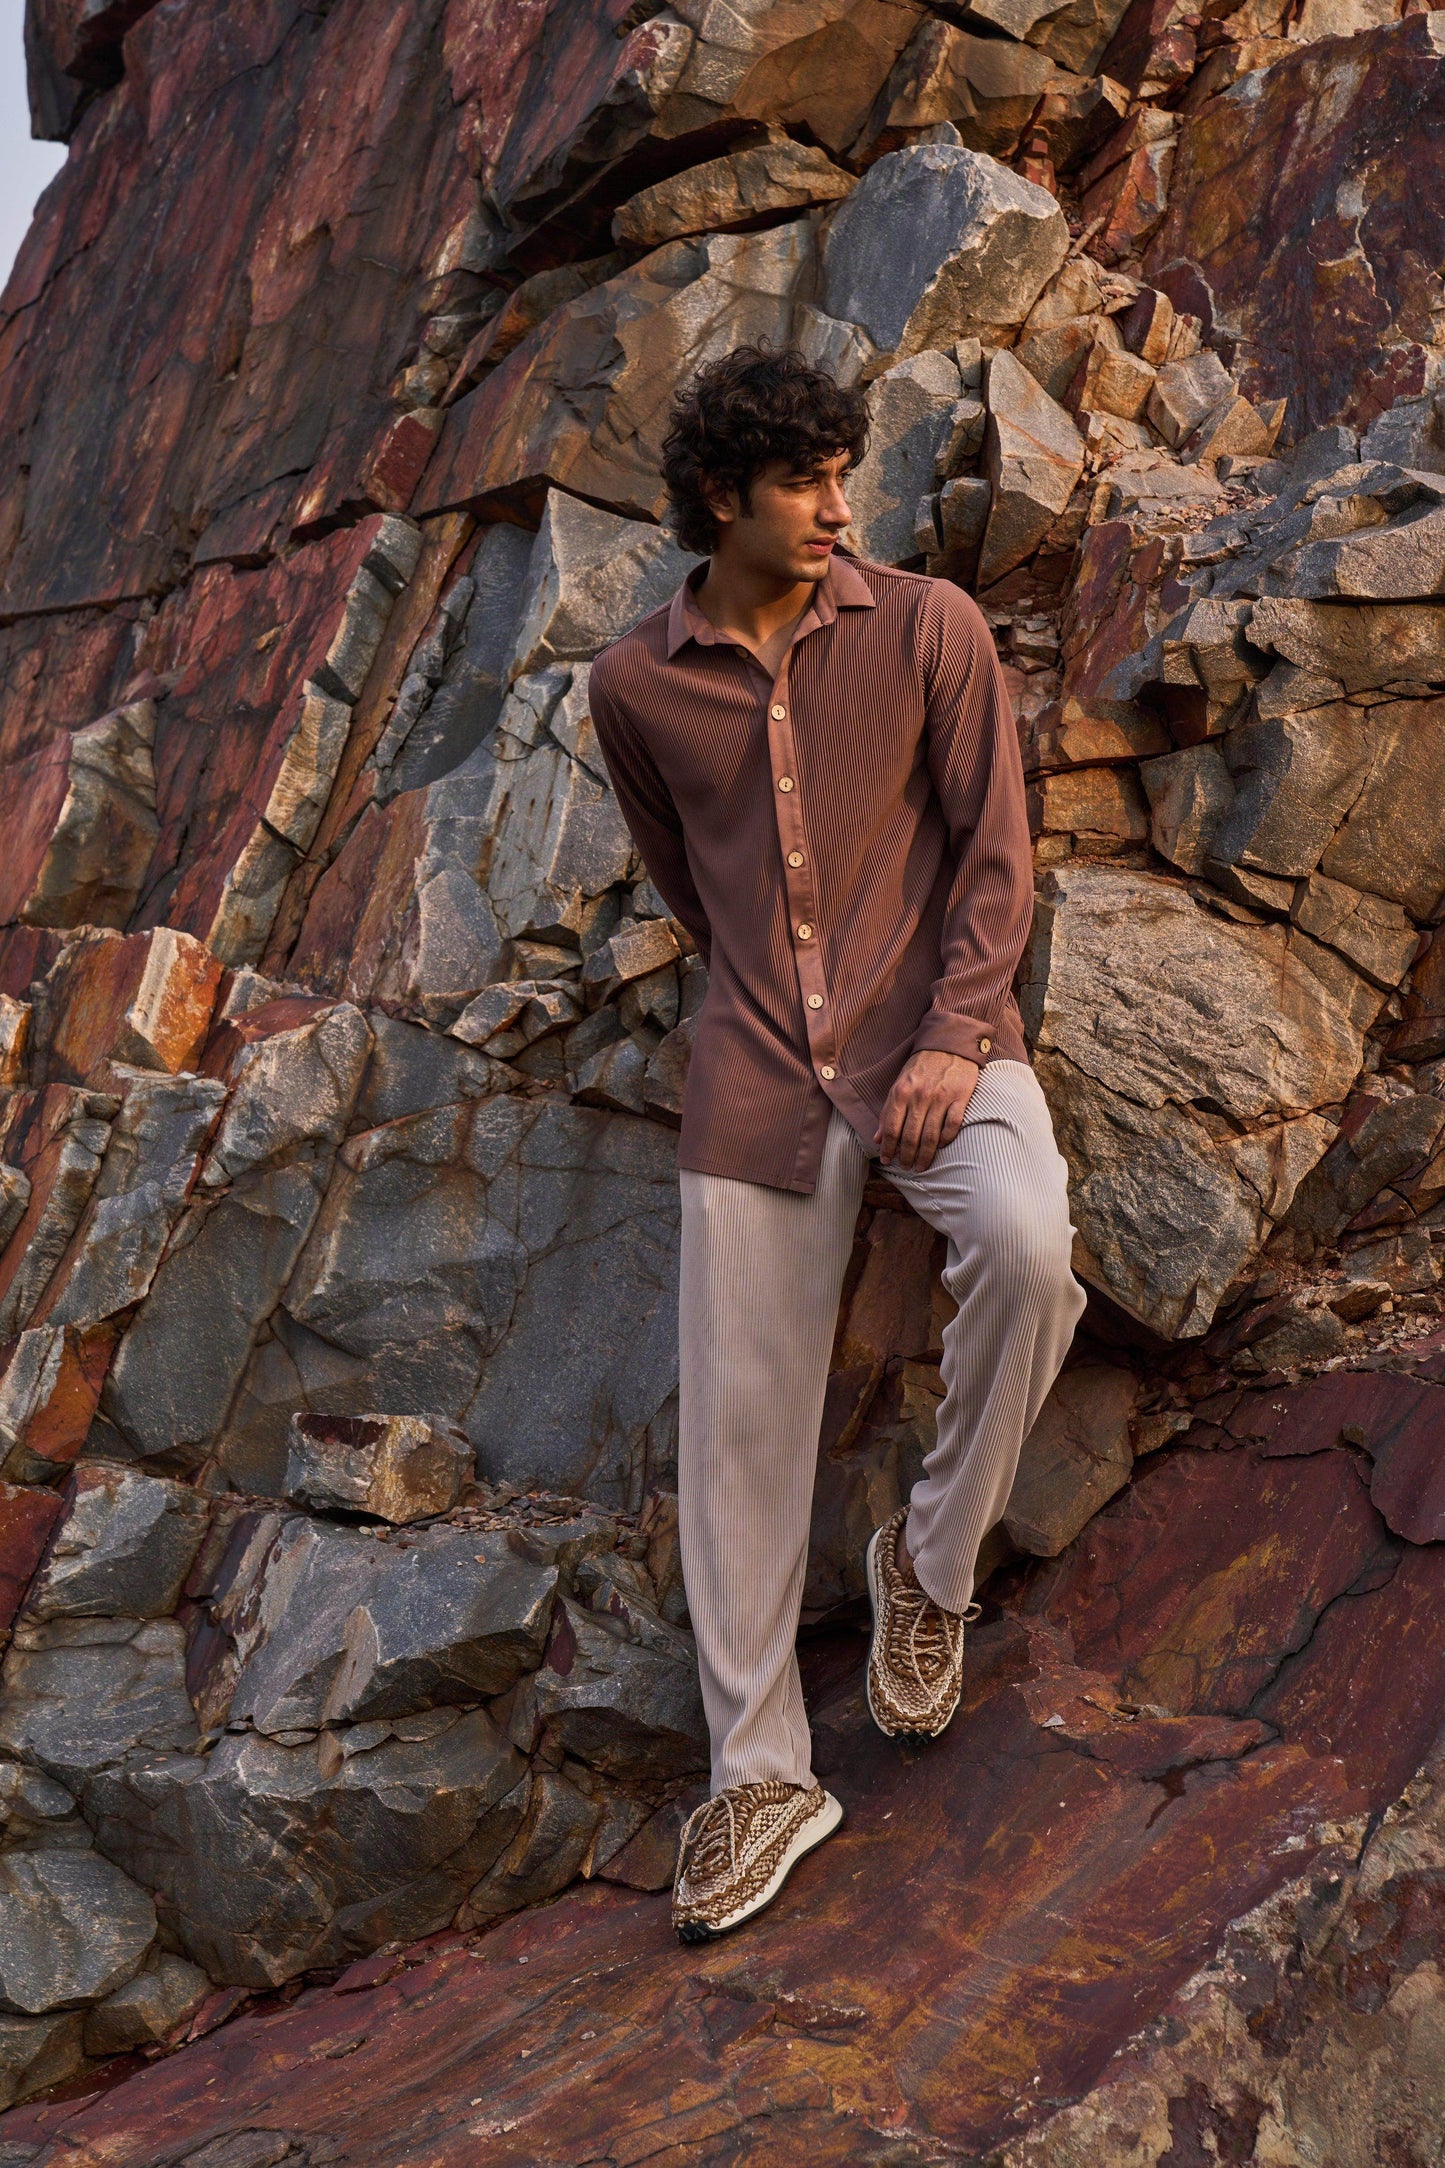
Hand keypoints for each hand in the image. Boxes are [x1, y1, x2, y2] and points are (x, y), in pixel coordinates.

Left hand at [876, 1050, 979, 1172]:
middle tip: (906, 1167)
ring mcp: (941, 1097)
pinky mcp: (961, 1097)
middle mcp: (920, 1096)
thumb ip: (888, 1111)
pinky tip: (940, 1147)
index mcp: (902, 1092)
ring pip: (931, 1136)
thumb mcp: (899, 1083)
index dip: (888, 1147)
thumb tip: (876, 1138)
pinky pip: (952, 1126)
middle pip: (911, 1136)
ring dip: (925, 1155)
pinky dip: (946, 1140)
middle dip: (907, 1156)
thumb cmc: (922, 1066)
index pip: (891, 1127)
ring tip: (921, 1166)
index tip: (887, 1159)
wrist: (949, 1044)